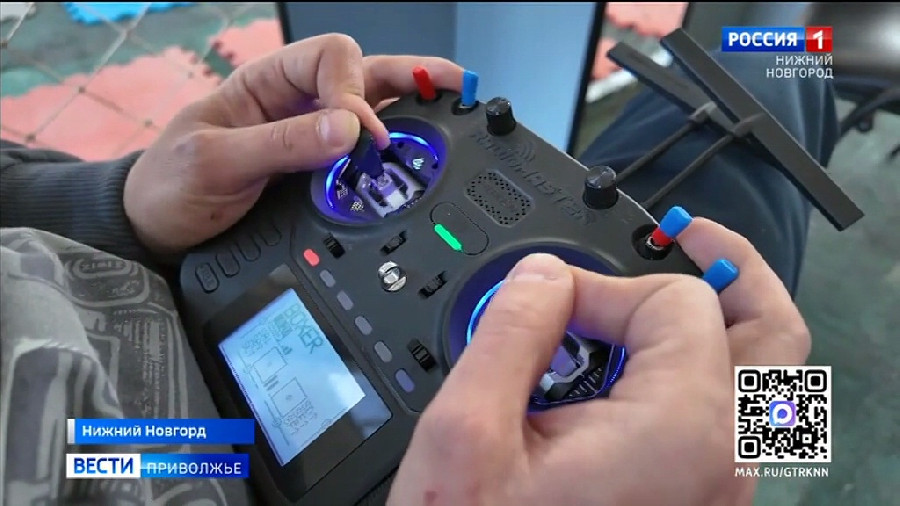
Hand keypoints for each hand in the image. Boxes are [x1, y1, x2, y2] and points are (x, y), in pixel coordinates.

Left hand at [123, 34, 462, 255]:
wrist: (160, 234)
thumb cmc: (170, 186)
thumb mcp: (216, 162)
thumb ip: (282, 144)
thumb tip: (349, 129)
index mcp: (267, 82)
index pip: (330, 59)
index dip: (353, 92)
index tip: (360, 137)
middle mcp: (295, 100)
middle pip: (364, 73)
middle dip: (411, 78)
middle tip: (455, 87)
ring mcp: (309, 133)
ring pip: (374, 106)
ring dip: (413, 106)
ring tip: (455, 110)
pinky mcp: (317, 167)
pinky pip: (364, 145)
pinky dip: (396, 144)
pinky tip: (418, 149)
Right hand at [388, 220, 810, 505]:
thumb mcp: (467, 431)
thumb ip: (510, 329)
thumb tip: (541, 274)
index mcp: (679, 433)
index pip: (678, 301)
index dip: (605, 282)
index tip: (546, 302)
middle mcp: (720, 463)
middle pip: (768, 333)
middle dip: (727, 270)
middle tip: (688, 236)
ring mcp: (717, 487)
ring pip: (756, 377)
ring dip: (718, 319)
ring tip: (675, 285)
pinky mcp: (695, 500)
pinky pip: (723, 416)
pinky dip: (697, 368)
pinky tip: (649, 358)